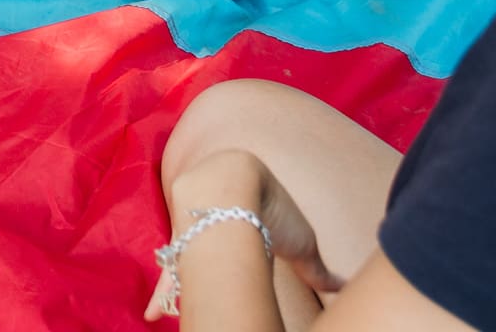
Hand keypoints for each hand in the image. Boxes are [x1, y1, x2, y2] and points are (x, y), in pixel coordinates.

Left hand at [147, 152, 336, 316]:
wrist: (239, 181)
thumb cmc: (273, 208)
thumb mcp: (302, 243)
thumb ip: (318, 271)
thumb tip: (345, 287)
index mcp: (239, 215)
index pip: (234, 243)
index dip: (232, 260)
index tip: (230, 278)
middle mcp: (210, 223)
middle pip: (199, 256)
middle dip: (191, 279)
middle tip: (181, 307)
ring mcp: (191, 231)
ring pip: (180, 264)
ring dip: (172, 290)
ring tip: (161, 315)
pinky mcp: (179, 242)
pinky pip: (168, 275)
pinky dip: (162, 296)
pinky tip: (150, 314)